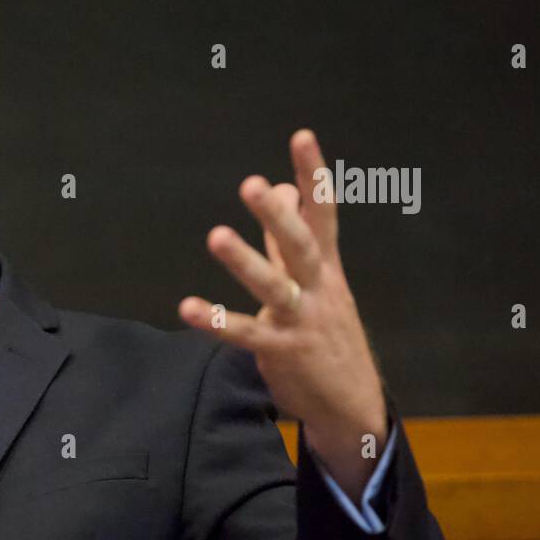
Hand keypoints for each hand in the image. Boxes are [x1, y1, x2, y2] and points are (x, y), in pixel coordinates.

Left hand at [177, 130, 386, 496]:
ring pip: (275, 287)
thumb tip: (283, 185)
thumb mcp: (317, 281)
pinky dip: (216, 321)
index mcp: (327, 267)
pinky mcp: (282, 352)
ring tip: (217, 236)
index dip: (313, 175)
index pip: (323, 213)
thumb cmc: (327, 333)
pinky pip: (247, 334)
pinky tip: (187, 307)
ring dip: (246, 261)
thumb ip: (291, 237)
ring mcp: (302, 321)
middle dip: (278, 214)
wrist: (352, 403)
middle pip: (301, 245)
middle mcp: (318, 289)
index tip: (301, 136)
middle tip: (252, 183)